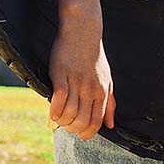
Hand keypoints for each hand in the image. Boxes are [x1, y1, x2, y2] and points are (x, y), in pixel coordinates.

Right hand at [48, 12, 115, 139]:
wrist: (83, 30)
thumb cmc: (94, 57)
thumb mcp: (107, 79)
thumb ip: (109, 103)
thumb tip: (110, 125)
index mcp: (102, 91)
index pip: (96, 123)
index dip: (86, 134)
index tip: (78, 133)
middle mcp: (90, 88)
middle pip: (82, 121)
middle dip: (72, 129)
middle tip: (67, 124)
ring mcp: (75, 81)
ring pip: (69, 113)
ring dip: (62, 121)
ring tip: (59, 117)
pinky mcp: (61, 73)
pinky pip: (58, 98)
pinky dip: (54, 110)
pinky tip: (52, 112)